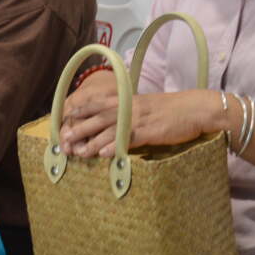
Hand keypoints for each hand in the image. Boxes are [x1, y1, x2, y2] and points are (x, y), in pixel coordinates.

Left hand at [61, 89, 219, 157]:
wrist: (194, 108)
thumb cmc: (168, 110)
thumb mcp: (141, 106)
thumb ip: (123, 112)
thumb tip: (106, 126)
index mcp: (124, 99)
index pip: (94, 102)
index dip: (76, 111)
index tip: (61, 121)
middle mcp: (127, 107)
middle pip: (96, 117)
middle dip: (78, 129)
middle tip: (63, 141)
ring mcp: (137, 119)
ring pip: (109, 130)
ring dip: (92, 142)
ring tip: (78, 152)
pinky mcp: (149, 131)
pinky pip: (129, 139)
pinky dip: (116, 147)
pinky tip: (105, 155)